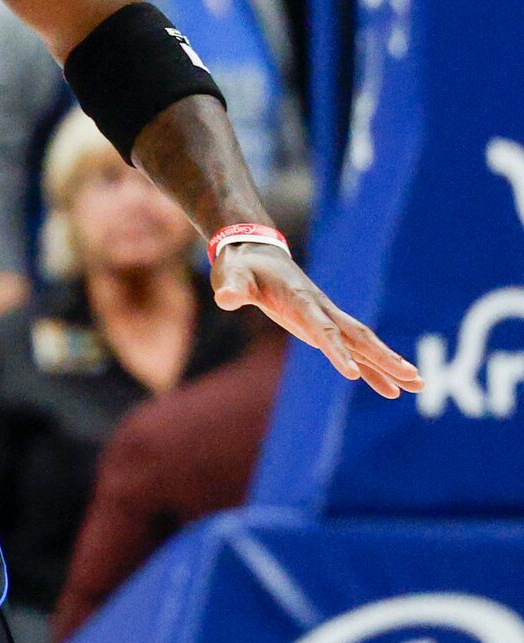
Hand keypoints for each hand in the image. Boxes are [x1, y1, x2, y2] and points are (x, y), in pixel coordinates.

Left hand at [211, 240, 420, 398]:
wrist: (256, 252)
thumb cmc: (242, 266)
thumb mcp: (232, 274)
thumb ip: (231, 287)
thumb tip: (225, 297)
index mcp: (301, 300)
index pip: (322, 329)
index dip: (336, 351)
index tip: (351, 375)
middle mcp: (321, 309)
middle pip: (357, 337)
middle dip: (384, 359)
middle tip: (414, 379)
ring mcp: (326, 317)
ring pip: (363, 343)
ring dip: (388, 364)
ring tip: (417, 385)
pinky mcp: (324, 325)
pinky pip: (353, 350)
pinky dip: (371, 369)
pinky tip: (389, 389)